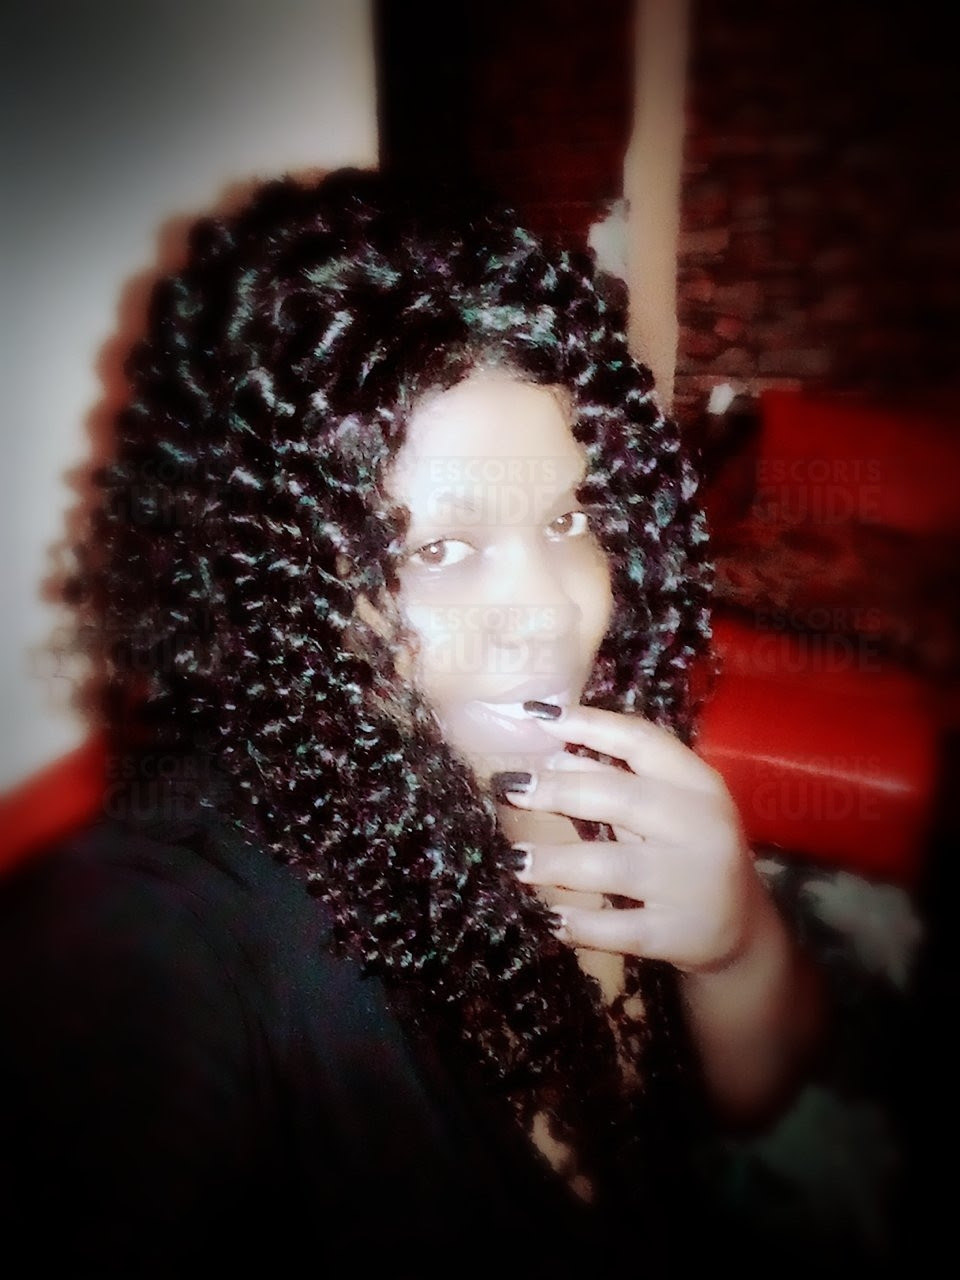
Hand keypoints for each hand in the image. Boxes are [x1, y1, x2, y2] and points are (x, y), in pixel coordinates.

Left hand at [503, 703, 769, 973]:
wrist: (742, 928)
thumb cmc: (688, 851)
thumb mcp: (663, 808)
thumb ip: (615, 782)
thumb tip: (553, 757)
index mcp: (697, 784)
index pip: (642, 740)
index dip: (589, 724)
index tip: (538, 716)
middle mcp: (699, 826)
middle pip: (621, 798)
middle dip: (559, 792)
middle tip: (510, 788)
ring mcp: (690, 882)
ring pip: (614, 866)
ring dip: (557, 862)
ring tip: (514, 860)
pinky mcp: (678, 933)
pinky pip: (620, 928)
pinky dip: (581, 923)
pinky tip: (549, 919)